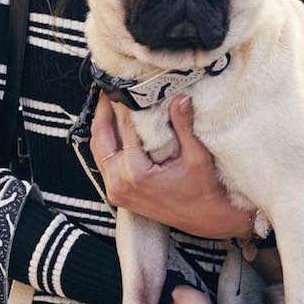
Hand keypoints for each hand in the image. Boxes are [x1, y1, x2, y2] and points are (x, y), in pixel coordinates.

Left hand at [89, 93, 258, 240]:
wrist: (206, 219)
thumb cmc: (204, 191)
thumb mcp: (197, 157)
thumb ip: (184, 126)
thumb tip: (180, 97)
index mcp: (135, 173)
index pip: (125, 128)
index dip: (124, 103)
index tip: (123, 84)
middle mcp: (120, 183)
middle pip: (101, 137)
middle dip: (103, 111)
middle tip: (106, 89)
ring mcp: (116, 190)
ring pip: (98, 150)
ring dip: (101, 126)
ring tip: (106, 104)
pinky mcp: (118, 194)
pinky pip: (103, 163)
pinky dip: (105, 143)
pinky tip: (110, 128)